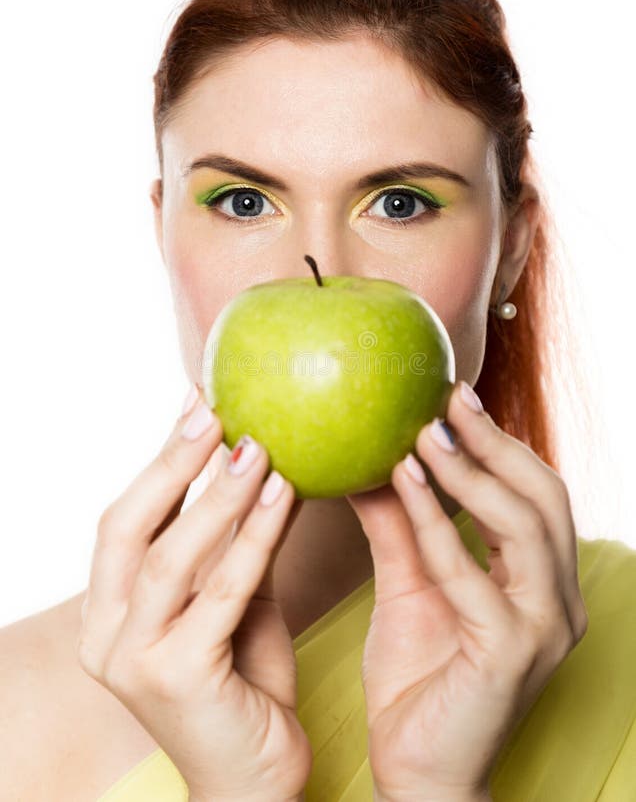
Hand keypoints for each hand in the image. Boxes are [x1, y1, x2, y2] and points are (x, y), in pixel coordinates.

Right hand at [78, 385, 311, 801]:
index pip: (122, 521)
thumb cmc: (243, 682)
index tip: (196, 403)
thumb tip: (258, 458)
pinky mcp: (176, 679)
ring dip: (216, 494)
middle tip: (214, 409)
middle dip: (171, 463)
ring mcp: (133, 660)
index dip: (158, 459)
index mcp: (110, 612)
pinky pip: (222, 592)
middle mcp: (106, 634)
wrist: (254, 783)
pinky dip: (254, 538)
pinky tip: (283, 494)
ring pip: (171, 557)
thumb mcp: (233, 600)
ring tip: (255, 443)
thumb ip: (232, 542)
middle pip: (127, 528)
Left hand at [346, 380, 587, 801]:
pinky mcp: (510, 654)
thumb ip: (400, 525)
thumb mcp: (410, 585)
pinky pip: (472, 574)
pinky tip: (403, 481)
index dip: (501, 443)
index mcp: (542, 582)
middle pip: (544, 498)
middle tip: (449, 397)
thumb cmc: (420, 679)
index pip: (536, 495)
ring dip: (472, 473)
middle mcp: (558, 601)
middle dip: (497, 443)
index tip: (455, 397)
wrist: (419, 772)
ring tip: (425, 431)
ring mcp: (542, 629)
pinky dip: (437, 522)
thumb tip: (372, 460)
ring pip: (522, 526)